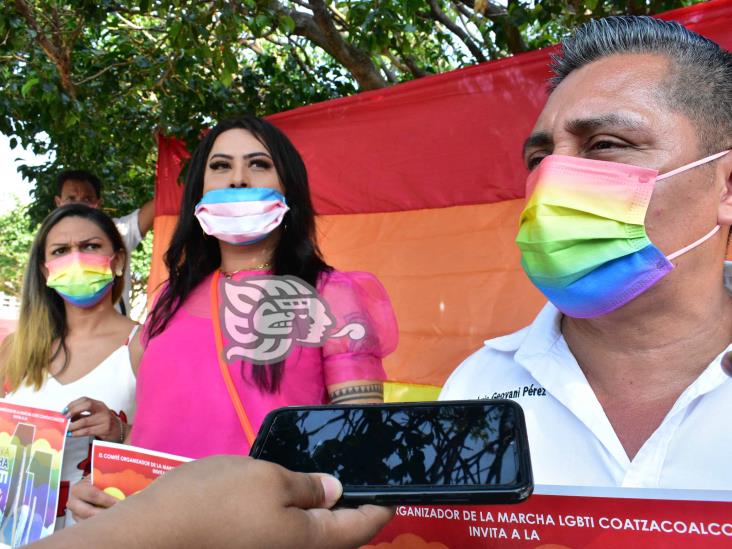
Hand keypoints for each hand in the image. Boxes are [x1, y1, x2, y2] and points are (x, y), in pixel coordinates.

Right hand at [33, 456, 393, 548]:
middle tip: (360, 487)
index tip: (392, 495)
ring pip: (310, 541)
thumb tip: (336, 492)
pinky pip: (286, 540)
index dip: (380, 509)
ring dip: (323, 520)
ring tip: (326, 489)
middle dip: (353, 517)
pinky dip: (296, 522)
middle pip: (338, 541)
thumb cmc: (215, 500)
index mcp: (309, 541)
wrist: (150, 536)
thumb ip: (306, 487)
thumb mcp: (267, 477)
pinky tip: (289, 501)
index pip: (361, 529)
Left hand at [64, 397, 122, 440]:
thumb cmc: (103, 422)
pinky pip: (87, 431)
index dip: (73, 404)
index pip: (85, 399)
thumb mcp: (94, 414)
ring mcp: (104, 419)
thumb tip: (65, 417)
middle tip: (65, 418)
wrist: (118, 430)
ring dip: (72, 426)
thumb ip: (81, 414)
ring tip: (65, 429)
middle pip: (87, 405)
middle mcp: (102, 410)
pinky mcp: (104, 430)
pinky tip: (71, 434)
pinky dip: (77, 433)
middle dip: (73, 411)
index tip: (64, 411)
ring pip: (85, 421)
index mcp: (99, 404)